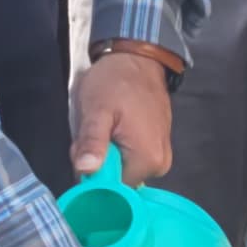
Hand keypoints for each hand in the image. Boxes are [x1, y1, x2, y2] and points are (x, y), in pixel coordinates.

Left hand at [72, 48, 172, 187]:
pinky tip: (113, 125)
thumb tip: (87, 170)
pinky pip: (130, 157)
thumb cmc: (115, 81)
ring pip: (120, 168)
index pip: (111, 188)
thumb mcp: (96, 110)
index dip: (92, 170)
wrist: (137, 58)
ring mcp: (161, 155)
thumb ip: (92, 142)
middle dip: (98, 160)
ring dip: (105, 151)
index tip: (85, 147)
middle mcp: (159, 164)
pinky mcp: (157, 146)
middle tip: (93, 130)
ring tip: (103, 124)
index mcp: (147, 160)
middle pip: (116, 179)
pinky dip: (116, 145)